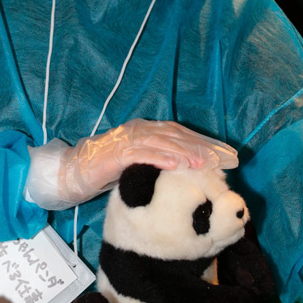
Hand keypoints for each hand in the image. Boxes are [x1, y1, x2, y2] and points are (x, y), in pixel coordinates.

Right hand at [26, 119, 237, 209]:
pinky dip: (159, 158)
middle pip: (177, 135)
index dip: (206, 143)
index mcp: (147, 130)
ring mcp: (127, 138)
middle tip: (226, 160)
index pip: (182, 134)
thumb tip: (192, 173)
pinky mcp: (115, 152)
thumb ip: (161, 163)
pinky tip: (175, 166)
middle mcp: (139, 129)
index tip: (228, 155)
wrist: (73, 172)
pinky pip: (140, 153)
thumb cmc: (107, 171)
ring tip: (206, 163)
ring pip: (162, 142)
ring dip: (186, 152)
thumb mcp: (140, 166)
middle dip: (203, 147)